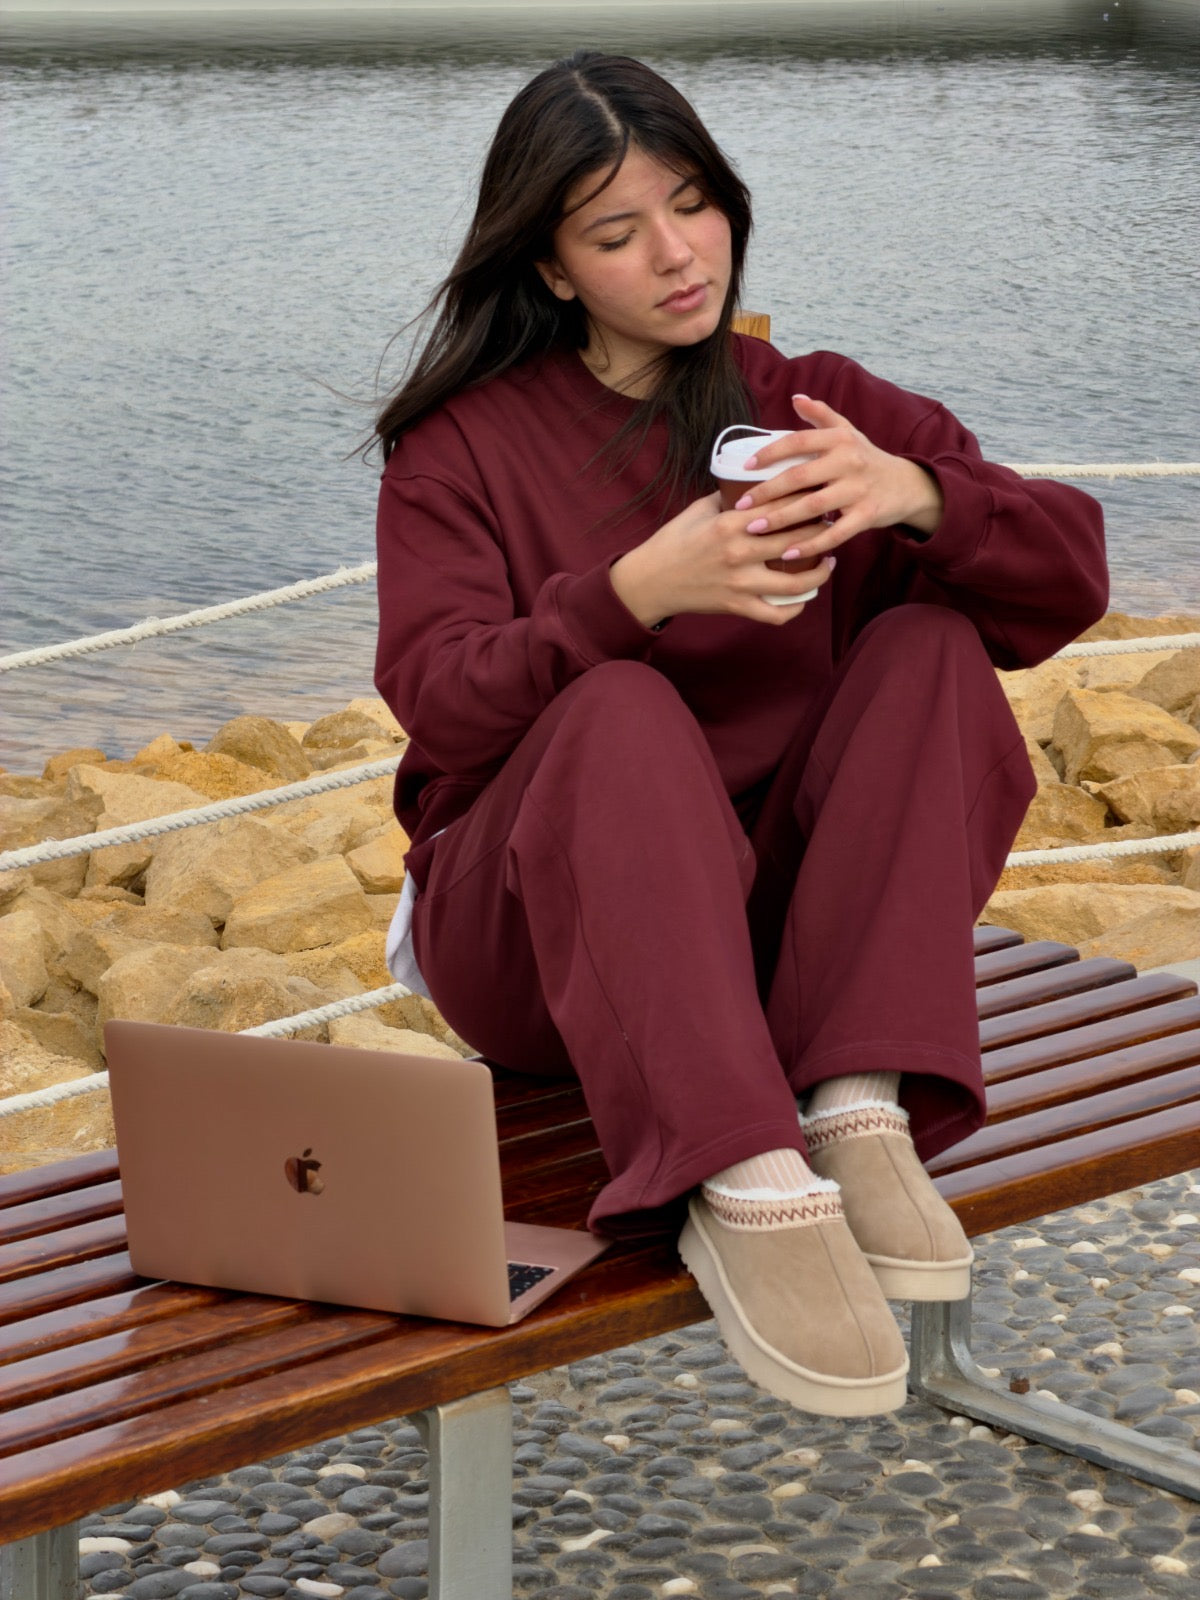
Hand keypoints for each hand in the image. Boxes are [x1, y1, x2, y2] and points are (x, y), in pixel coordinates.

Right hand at [610, 490, 835, 628]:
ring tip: (829, 562)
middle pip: (797, 541)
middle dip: (821, 533)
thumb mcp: (699, 509)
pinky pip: (776, 614)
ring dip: (820, 573)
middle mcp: (740, 552)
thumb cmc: (674, 541)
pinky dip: (795, 609)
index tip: (822, 495)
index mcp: (731, 523)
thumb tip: (757, 485)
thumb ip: (730, 497)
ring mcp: (740, 583)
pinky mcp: (736, 606)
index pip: (782, 507)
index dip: (808, 500)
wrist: (650, 580)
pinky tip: (804, 597)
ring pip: (796, 583)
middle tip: (833, 526)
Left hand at [734, 394, 944, 557]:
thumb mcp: (848, 432)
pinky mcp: (866, 515)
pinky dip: (810, 545)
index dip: (770, 453)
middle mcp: (849, 461)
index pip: (798, 442)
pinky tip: (787, 554)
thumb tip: (796, 398)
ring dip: (781, 519)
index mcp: (839, 439)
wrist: (907, 485)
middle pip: (800, 476)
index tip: (747, 466)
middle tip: (741, 505)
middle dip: (767, 491)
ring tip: (754, 528)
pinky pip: (834, 534)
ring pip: (813, 507)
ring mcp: (858, 490)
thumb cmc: (867, 458)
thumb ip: (821, 415)